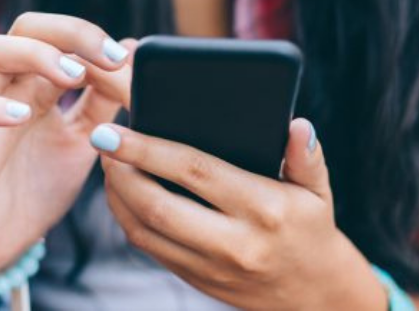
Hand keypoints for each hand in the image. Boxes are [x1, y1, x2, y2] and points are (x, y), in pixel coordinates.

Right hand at [0, 13, 134, 274]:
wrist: (5, 243)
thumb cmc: (40, 183)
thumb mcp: (85, 138)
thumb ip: (104, 98)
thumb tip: (131, 47)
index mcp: (40, 84)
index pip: (59, 34)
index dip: (93, 38)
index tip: (127, 59)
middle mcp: (11, 90)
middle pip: (25, 26)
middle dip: (69, 31)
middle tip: (108, 58)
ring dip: (35, 54)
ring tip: (73, 77)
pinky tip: (23, 116)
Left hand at [93, 119, 387, 310]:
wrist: (314, 296)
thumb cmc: (312, 229)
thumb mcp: (318, 190)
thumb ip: (306, 155)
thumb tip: (298, 124)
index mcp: (263, 209)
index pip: (194, 171)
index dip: (149, 148)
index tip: (116, 129)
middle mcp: (234, 243)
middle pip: (158, 206)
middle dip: (121, 171)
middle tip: (100, 139)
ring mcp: (211, 268)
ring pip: (145, 231)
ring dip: (117, 195)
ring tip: (107, 161)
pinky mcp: (196, 281)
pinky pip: (150, 249)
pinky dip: (128, 219)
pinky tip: (123, 192)